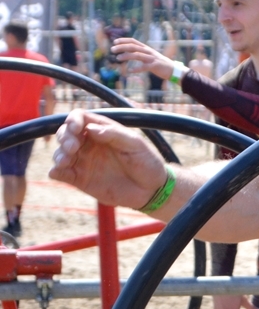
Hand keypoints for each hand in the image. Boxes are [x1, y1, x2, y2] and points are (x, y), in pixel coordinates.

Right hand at [49, 110, 167, 208]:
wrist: (152, 189)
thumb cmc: (147, 162)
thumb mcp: (135, 145)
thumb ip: (114, 135)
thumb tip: (91, 128)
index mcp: (102, 131)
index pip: (80, 118)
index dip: (73, 120)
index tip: (75, 129)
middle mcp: (89, 144)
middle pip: (65, 134)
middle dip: (64, 137)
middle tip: (73, 147)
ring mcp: (83, 161)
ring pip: (60, 153)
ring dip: (59, 154)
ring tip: (65, 161)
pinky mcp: (80, 179)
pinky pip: (61, 173)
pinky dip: (55, 171)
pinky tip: (57, 172)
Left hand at [111, 37, 178, 79]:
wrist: (173, 70)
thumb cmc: (159, 64)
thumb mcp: (150, 56)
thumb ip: (140, 54)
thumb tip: (129, 53)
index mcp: (147, 49)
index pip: (134, 41)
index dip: (124, 40)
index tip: (114, 42)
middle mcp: (148, 52)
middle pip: (133, 47)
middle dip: (122, 47)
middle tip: (112, 49)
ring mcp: (152, 58)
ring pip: (137, 55)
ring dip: (126, 56)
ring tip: (118, 58)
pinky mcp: (155, 66)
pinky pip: (144, 67)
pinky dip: (137, 69)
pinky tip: (130, 71)